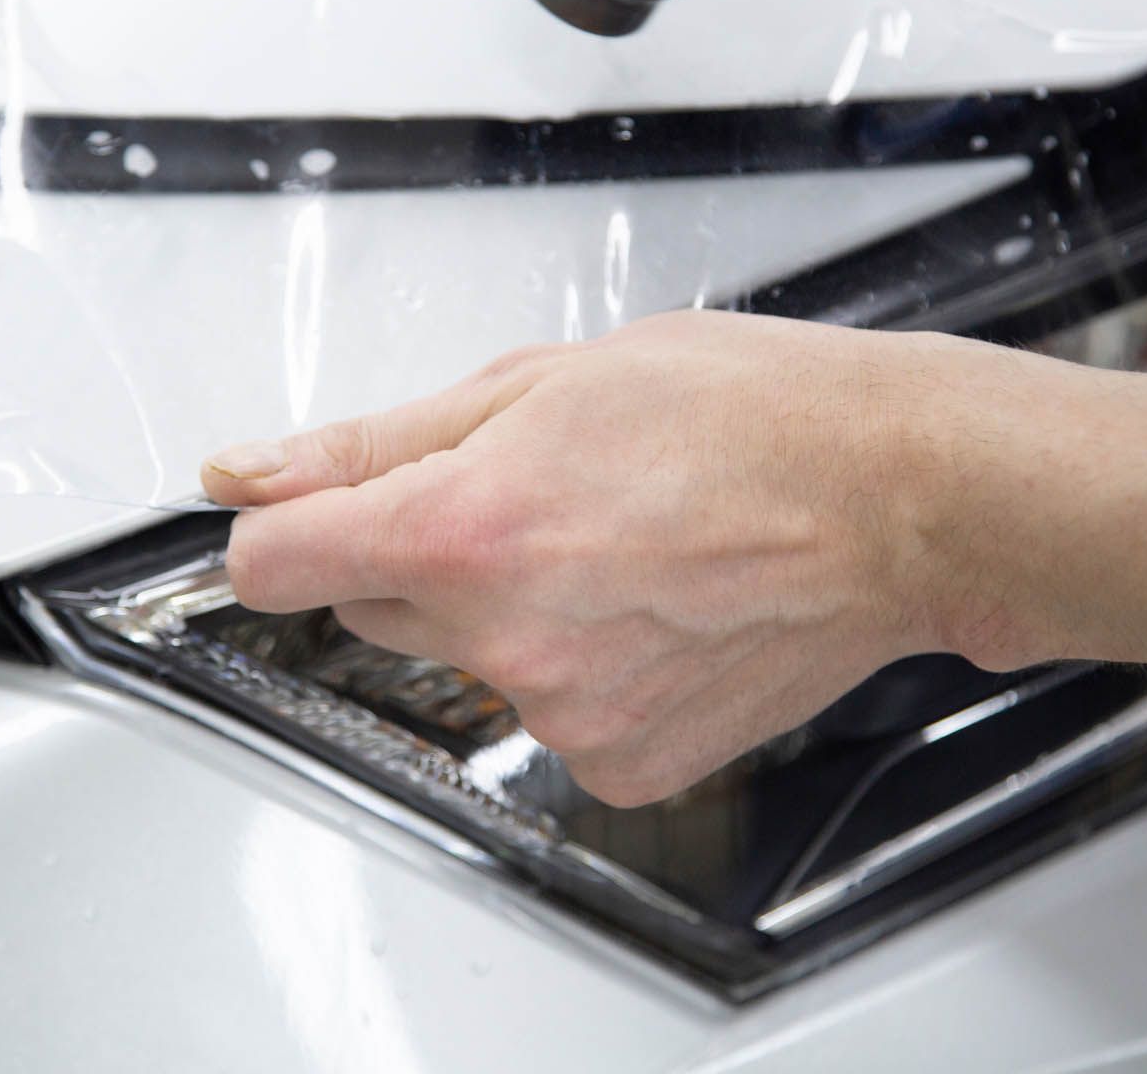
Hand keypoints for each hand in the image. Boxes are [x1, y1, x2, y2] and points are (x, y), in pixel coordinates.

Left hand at [199, 310, 995, 805]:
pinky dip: (582, 669)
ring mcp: (564, 714)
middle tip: (534, 498)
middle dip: (420, 552)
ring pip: (468, 657)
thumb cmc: (749, 416)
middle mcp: (503, 638)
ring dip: (508, 610)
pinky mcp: (621, 764)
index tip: (305, 517)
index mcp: (463, 527)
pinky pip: (550, 713)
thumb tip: (250, 474)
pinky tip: (654, 610)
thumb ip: (374, 442)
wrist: (896, 498)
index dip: (281, 530)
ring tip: (621, 546)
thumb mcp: (541, 383)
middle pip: (372, 605)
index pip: (271, 564)